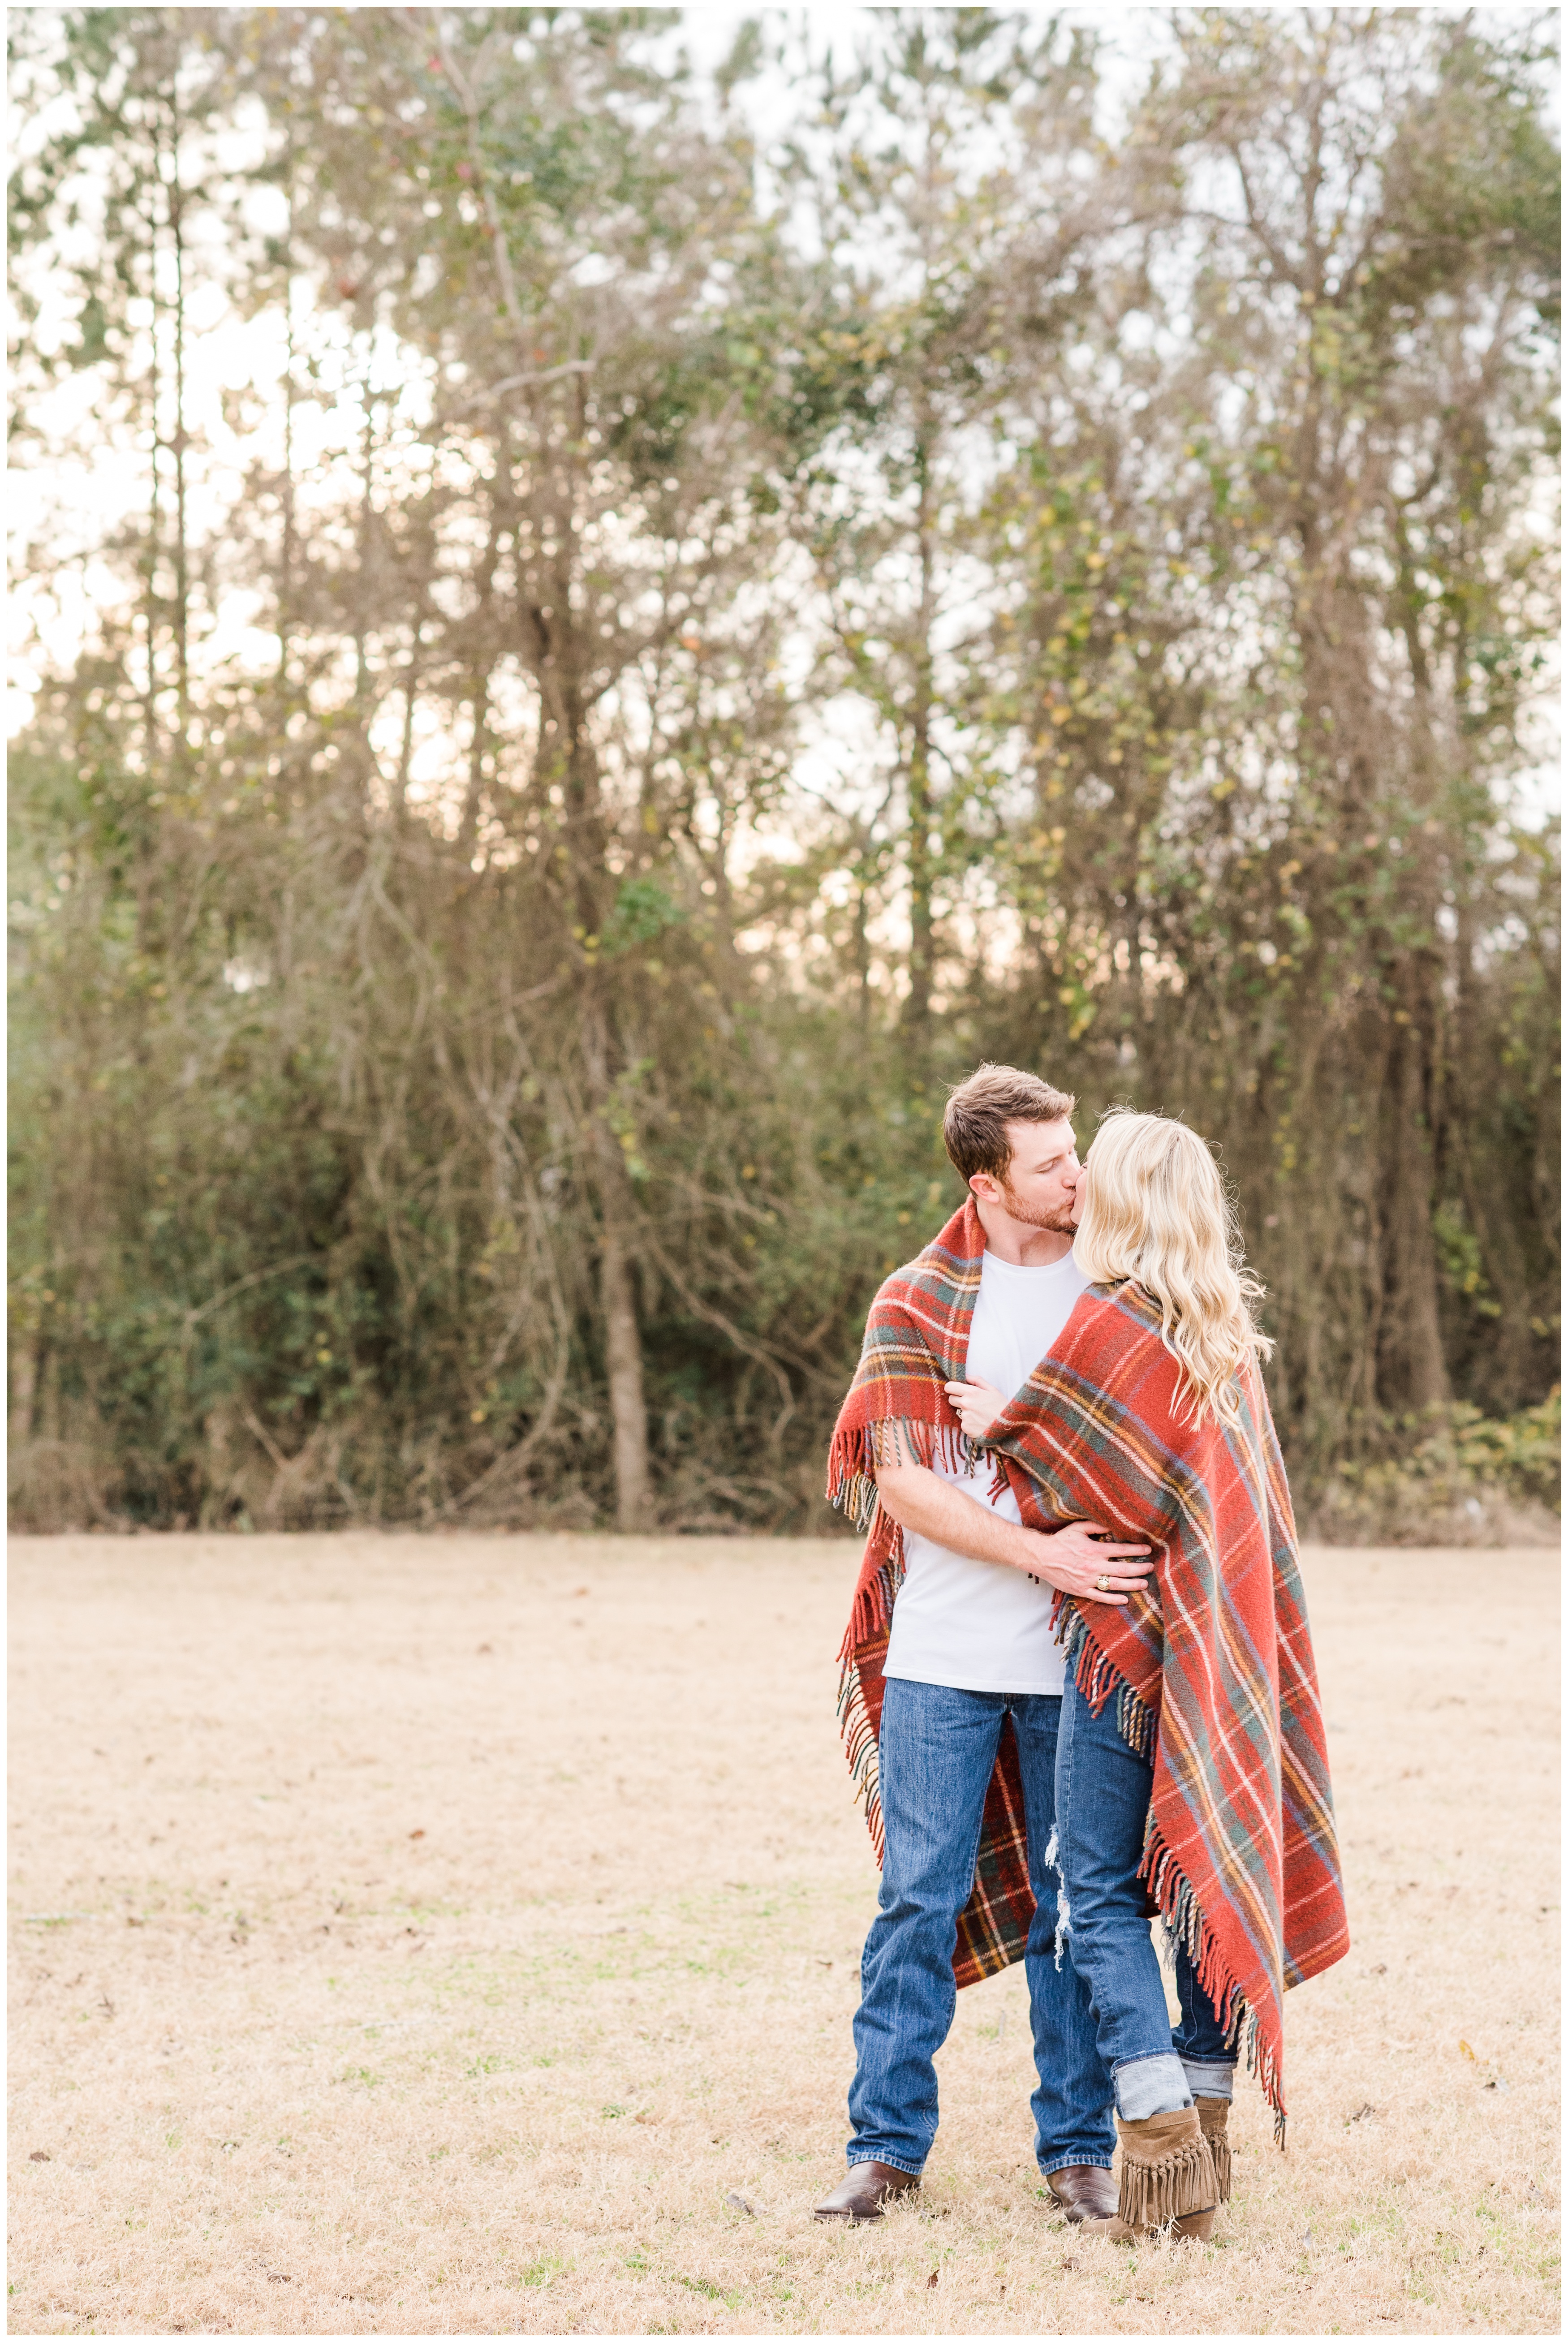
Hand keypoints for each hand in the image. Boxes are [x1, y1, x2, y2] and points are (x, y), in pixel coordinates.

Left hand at [944, 1377, 1008, 1439]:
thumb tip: (966, 1375)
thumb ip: (978, 1380)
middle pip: (951, 1399)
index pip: (949, 1387)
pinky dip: (969, 1423)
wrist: (1008, 1427)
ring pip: (958, 1412)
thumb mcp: (993, 1390)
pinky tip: (980, 1423)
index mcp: (971, 1392)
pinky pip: (963, 1423)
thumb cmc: (1002, 1407)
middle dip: (958, 1400)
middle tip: (971, 1403)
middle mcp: (965, 1404)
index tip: (956, 1390)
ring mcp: (964, 1417)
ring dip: (966, 1413)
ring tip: (980, 1415)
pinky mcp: (966, 1428)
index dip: (952, 1388)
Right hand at [1017, 1518, 1152, 1604]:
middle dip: (1139, 1569)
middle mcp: (1093, 1566)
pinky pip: (1100, 1597)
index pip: (1121, 1550)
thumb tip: (1113, 1525)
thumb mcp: (1077, 1528)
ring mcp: (1087, 1580)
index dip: (1136, 1550)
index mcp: (1093, 1549)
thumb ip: (1096, 1526)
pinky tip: (1125, 1599)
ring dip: (1132, 1585)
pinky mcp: (1081, 1590)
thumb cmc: (1060, 1541)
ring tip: (1144, 1584)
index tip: (1147, 1550)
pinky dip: (1113, 1599)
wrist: (1041, 1557)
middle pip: (1122, 1569)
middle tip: (1150, 1568)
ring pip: (1115, 1584)